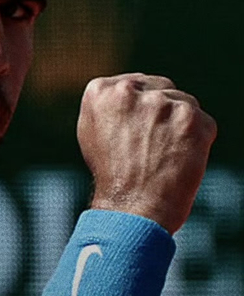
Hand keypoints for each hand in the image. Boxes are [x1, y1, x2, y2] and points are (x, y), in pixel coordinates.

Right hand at [77, 73, 216, 233]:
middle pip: (161, 89)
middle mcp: (129, 91)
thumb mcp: (92, 133)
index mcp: (100, 91)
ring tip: (161, 157)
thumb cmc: (111, 176)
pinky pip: (203, 123)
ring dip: (179, 127)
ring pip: (184, 104)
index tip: (134, 133)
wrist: (131, 209)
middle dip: (161, 113)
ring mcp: (162, 103)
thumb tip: (134, 90)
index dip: (139, 111)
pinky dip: (197, 142)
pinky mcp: (191, 118)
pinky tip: (178, 161)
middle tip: (149, 147)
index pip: (134, 85)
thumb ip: (110, 105)